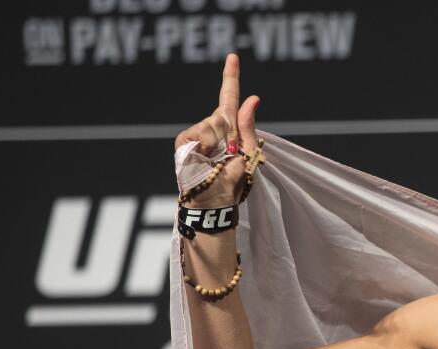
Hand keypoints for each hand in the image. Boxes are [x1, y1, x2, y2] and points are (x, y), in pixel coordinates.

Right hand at [173, 53, 260, 205]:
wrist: (213, 203)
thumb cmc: (232, 184)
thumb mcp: (248, 155)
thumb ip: (248, 127)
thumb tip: (253, 98)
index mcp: (229, 131)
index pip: (229, 100)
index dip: (231, 78)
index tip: (233, 56)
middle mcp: (211, 129)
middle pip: (225, 115)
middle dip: (232, 134)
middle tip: (229, 157)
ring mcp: (196, 134)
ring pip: (215, 124)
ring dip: (221, 143)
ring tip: (217, 162)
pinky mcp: (184, 141)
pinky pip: (202, 132)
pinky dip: (207, 145)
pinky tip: (204, 158)